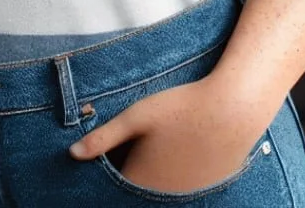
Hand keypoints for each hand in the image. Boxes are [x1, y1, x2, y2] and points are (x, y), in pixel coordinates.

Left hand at [68, 74, 277, 194]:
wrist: (232, 110)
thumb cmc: (180, 108)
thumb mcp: (136, 116)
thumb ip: (103, 137)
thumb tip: (72, 153)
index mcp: (140, 181)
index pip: (113, 189)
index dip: (108, 174)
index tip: (105, 163)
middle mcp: (161, 197)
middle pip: (136, 191)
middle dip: (130, 175)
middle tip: (139, 148)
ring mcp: (186, 197)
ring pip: (160, 192)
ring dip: (155, 176)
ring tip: (162, 147)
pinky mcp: (207, 191)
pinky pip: (182, 190)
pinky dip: (177, 176)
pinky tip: (181, 151)